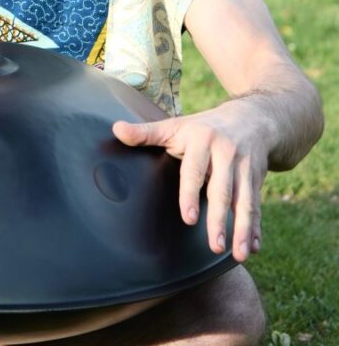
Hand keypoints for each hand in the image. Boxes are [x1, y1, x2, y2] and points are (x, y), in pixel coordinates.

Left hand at [112, 102, 267, 261]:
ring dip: (242, 229)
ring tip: (238, 255)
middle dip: (220, 220)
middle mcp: (226, 153)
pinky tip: (254, 247)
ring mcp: (245, 167)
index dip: (190, 194)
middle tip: (214, 246)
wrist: (251, 118)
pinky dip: (256, 227)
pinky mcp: (257, 179)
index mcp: (201, 140)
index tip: (188, 219)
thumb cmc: (202, 127)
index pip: (193, 171)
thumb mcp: (175, 126)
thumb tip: (116, 130)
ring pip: (244, 202)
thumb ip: (146, 133)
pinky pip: (256, 205)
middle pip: (222, 191)